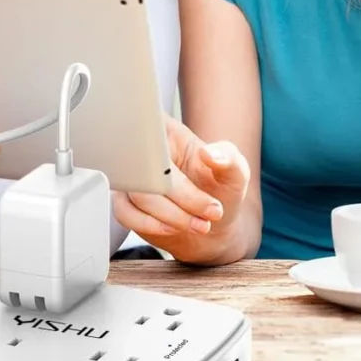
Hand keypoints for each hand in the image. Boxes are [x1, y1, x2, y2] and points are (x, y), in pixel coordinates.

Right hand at [112, 115, 250, 263]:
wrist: (212, 227)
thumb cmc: (220, 192)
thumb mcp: (235, 172)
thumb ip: (229, 159)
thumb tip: (210, 154)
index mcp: (166, 133)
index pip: (151, 133)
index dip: (164, 158)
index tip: (183, 180)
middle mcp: (143, 151)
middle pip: (148, 171)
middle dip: (183, 199)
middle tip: (210, 211)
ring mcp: (132, 176)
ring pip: (138, 196)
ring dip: (173, 216)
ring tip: (199, 223)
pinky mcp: (124, 201)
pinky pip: (125, 214)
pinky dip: (152, 226)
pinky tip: (173, 227)